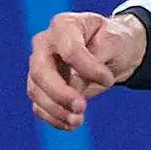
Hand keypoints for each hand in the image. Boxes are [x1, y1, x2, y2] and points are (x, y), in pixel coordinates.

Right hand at [26, 8, 145, 129]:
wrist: (112, 52)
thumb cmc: (113, 42)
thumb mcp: (114, 42)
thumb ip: (96, 60)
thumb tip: (73, 87)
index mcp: (63, 25)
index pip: (69, 50)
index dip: (88, 69)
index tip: (109, 79)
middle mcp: (45, 44)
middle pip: (41, 71)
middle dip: (60, 93)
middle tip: (82, 108)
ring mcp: (39, 65)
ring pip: (36, 91)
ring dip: (56, 110)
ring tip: (78, 120)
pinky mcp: (41, 86)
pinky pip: (39, 106)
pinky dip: (53, 118)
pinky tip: (70, 124)